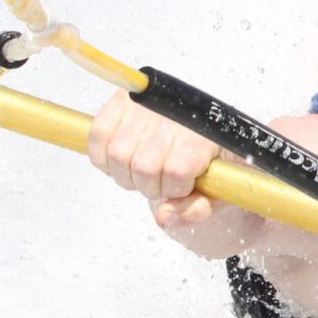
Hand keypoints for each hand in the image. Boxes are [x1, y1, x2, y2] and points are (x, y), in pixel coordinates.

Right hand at [87, 90, 225, 227]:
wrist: (209, 125)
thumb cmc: (214, 159)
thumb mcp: (220, 187)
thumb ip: (198, 208)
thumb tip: (163, 217)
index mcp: (204, 134)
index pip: (176, 171)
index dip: (174, 188)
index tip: (182, 186)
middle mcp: (173, 114)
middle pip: (143, 167)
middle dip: (150, 186)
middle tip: (160, 182)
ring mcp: (146, 104)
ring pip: (117, 154)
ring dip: (126, 174)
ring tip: (142, 172)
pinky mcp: (123, 99)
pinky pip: (98, 135)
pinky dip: (103, 157)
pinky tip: (121, 162)